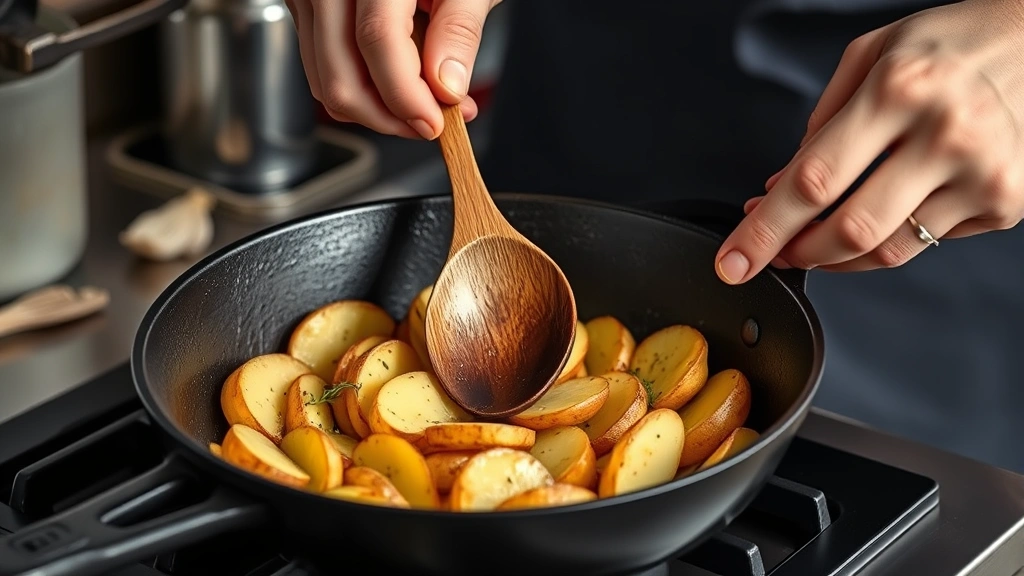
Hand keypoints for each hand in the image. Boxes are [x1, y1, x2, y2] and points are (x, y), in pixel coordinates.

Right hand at [283, 0, 499, 139]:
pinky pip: (324, 69)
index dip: (406, 95)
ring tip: (422, 103)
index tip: (434, 122)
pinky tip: (398, 82)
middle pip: (341, 77)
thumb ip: (459, 30)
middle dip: (389, 117)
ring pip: (327, 83)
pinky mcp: (306, 10)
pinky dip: (362, 88)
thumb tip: (447, 87)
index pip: (377, 40)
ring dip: (376, 109)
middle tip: (431, 122)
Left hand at [716, 0, 1023, 282]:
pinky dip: (890, 237)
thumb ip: (822, 120)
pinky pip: (926, 242)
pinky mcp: (1006, 201)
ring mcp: (982, 173)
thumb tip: (781, 185)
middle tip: (774, 251)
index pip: (814, 180)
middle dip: (797, 253)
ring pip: (887, 250)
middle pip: (849, 230)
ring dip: (836, 256)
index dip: (765, 229)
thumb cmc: (954, 44)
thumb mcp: (873, 53)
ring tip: (814, 238)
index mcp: (900, 88)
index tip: (734, 260)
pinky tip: (884, 207)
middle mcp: (945, 133)